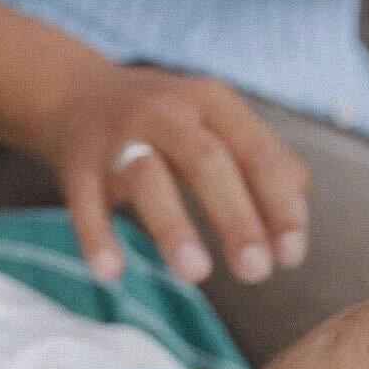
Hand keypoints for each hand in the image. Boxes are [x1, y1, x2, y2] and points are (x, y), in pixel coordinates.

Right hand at [43, 63, 309, 286]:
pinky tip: (112, 272)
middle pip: (206, 162)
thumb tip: (294, 230)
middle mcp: (165, 113)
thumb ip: (260, 164)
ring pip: (146, 178)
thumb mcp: (216, 122)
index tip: (290, 256)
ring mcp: (117, 137)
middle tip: (256, 272)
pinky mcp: (76, 165)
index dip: (279, 205)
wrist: (74, 93)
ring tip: (196, 275)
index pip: (257, 153)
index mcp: (211, 102)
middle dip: (235, 219)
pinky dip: (96, 237)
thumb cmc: (167, 122)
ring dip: (172, 226)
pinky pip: (83, 203)